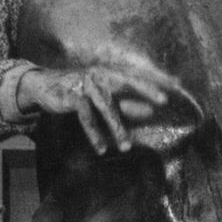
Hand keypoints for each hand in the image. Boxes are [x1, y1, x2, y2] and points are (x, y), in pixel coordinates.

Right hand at [17, 64, 171, 153]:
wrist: (45, 87)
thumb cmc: (81, 91)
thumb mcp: (106, 98)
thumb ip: (127, 104)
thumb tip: (151, 112)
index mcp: (111, 73)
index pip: (138, 75)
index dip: (156, 79)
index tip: (176, 85)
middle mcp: (101, 74)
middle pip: (127, 81)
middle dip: (145, 89)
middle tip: (162, 101)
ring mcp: (85, 84)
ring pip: (106, 106)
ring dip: (117, 128)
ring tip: (126, 147)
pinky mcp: (71, 96)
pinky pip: (86, 116)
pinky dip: (94, 134)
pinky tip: (102, 148)